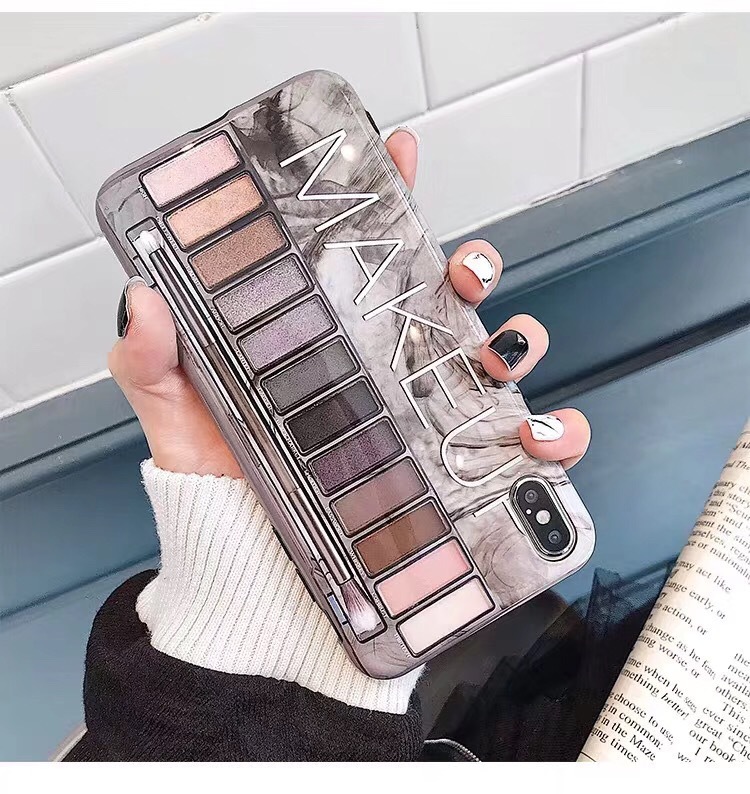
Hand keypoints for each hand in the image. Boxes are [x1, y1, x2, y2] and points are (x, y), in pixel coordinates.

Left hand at [109, 129, 589, 476]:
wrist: (248, 558)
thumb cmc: (219, 479)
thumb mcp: (177, 411)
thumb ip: (153, 357)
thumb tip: (142, 298)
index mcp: (330, 331)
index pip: (365, 250)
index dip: (387, 193)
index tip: (397, 151)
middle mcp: (385, 361)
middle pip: (448, 291)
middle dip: (473, 265)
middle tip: (465, 271)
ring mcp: (422, 410)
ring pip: (496, 354)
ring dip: (521, 340)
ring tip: (507, 353)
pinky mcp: (449, 464)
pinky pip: (514, 445)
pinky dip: (548, 438)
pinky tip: (542, 440)